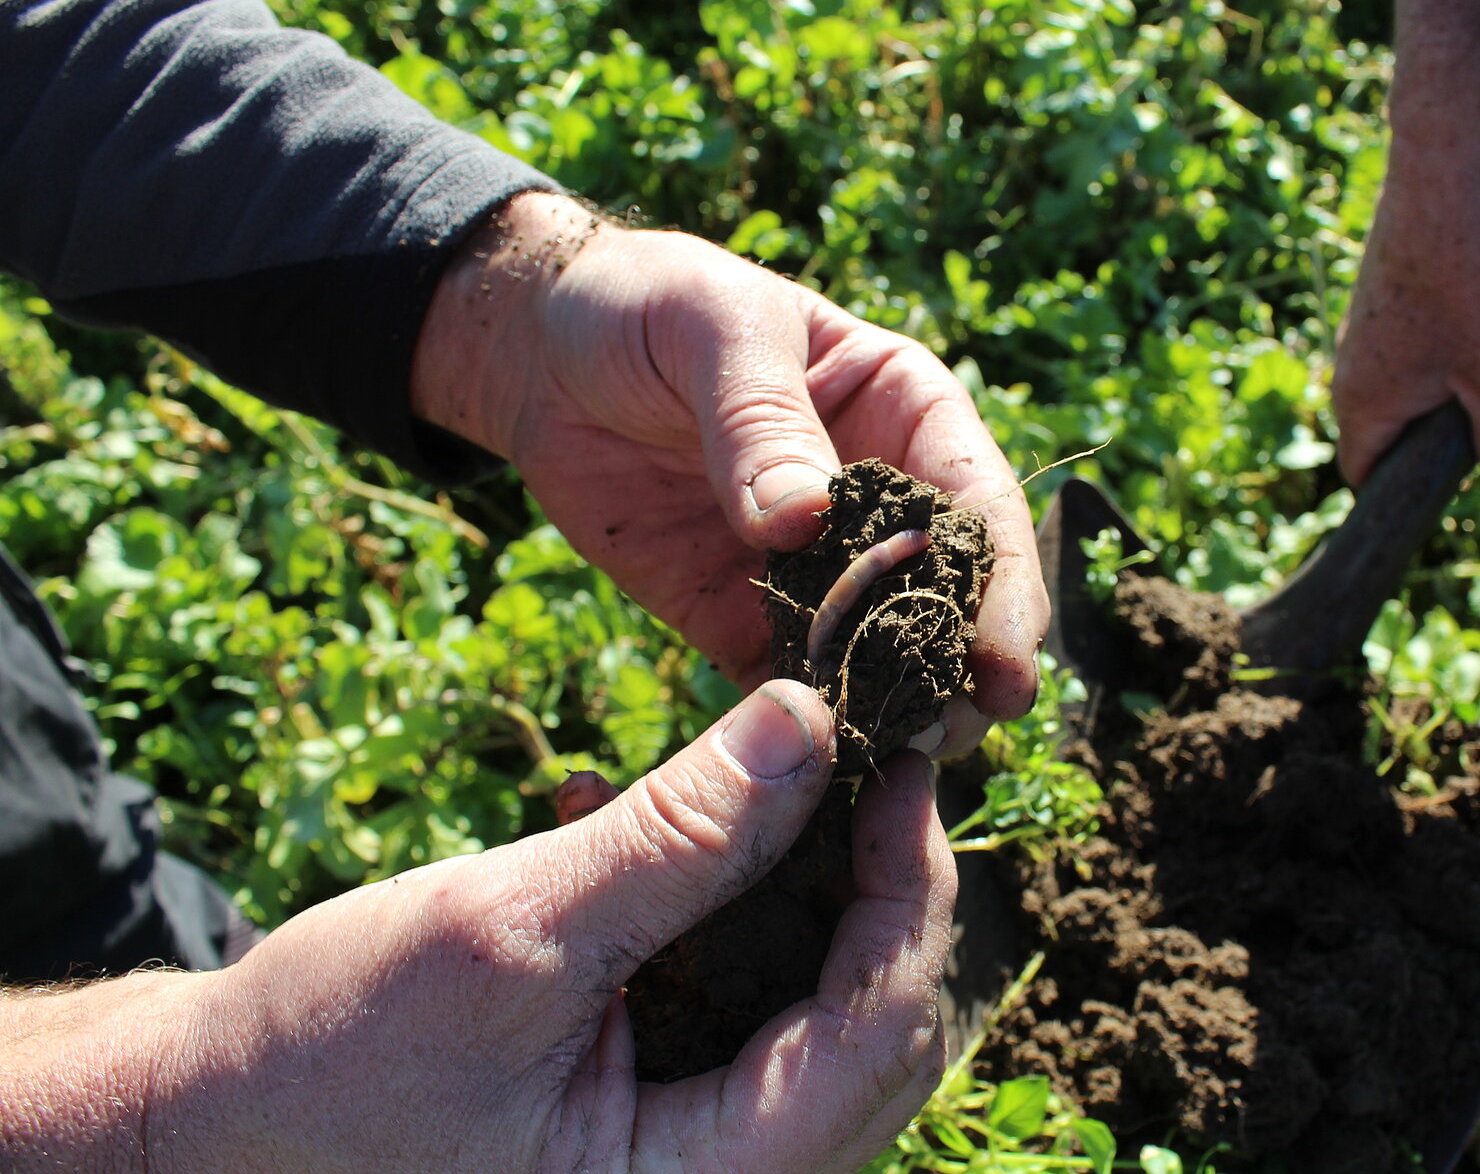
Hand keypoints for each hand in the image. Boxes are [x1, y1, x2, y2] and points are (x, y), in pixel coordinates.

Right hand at [35, 682, 950, 1173]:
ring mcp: (689, 1162)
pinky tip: (640, 835)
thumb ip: (675, 839)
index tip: (899, 760)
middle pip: (872, 1024)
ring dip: (787, 885)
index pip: (881, 1029)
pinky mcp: (650, 1122)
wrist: (197, 1132)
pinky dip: (716, 917)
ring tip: (736, 777)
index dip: (911, 881)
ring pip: (814, 1009)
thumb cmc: (323, 1067)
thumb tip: (808, 722)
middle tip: (845, 751)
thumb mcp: (506, 937)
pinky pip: (738, 1013)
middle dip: (866, 877)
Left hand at [413, 194, 1046, 751]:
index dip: (1000, 583)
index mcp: (905, 412)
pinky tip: (805, 770)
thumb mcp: (713, 330)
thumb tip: (804, 519)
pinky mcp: (743, 619)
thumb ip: (758, 419)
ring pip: (879, 654)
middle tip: (958, 734)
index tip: (1003, 661)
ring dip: (892, 708)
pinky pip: (788, 685)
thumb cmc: (648, 307)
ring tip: (892, 764)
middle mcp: (880, 502)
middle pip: (946, 596)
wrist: (541, 353)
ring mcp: (817, 569)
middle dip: (960, 665)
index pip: (975, 503)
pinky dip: (802, 727)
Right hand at [1333, 156, 1479, 486]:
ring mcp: (1393, 320)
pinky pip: (1473, 323)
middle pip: (1443, 420)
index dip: (1420, 489)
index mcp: (1366, 400)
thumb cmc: (1476, 274)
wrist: (1460, 157)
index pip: (1373, 477)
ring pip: (1470, 366)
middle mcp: (1366, 362)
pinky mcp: (1421, 283)